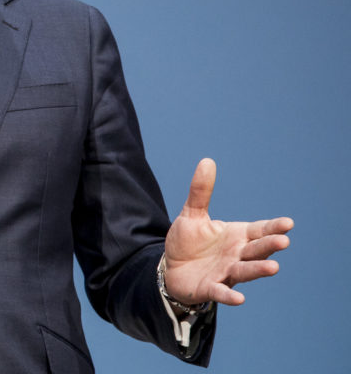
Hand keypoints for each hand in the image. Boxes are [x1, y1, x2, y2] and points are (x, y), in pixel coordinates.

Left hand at [163, 158, 292, 305]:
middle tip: (283, 240)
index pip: (259, 230)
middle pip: (256, 249)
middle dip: (269, 245)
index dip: (273, 227)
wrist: (172, 268)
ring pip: (245, 271)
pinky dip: (230, 296)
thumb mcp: (192, 214)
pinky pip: (222, 292)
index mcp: (237, 236)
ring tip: (273, 267)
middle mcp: (237, 255)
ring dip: (258, 269)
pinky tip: (239, 299)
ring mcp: (226, 272)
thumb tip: (207, 161)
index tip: (288, 223)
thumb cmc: (188, 241)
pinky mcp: (211, 288)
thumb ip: (201, 191)